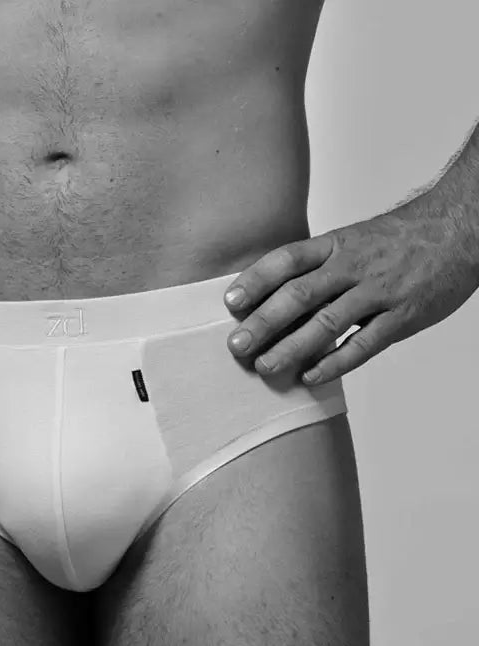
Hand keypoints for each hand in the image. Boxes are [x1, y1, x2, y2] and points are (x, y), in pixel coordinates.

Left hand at [223, 200, 478, 383]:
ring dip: (291, 348)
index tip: (230, 303)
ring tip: (265, 366)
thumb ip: (315, 268)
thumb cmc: (397, 240)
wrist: (462, 228)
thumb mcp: (351, 240)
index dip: (256, 281)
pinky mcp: (403, 316)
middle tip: (236, 345)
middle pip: (299, 295)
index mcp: (336, 245)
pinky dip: (335, 363)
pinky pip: (364, 344)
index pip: (287, 260)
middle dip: (263, 322)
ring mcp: (379, 292)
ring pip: (327, 323)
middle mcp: (353, 267)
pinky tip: (310, 377)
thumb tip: (270, 299)